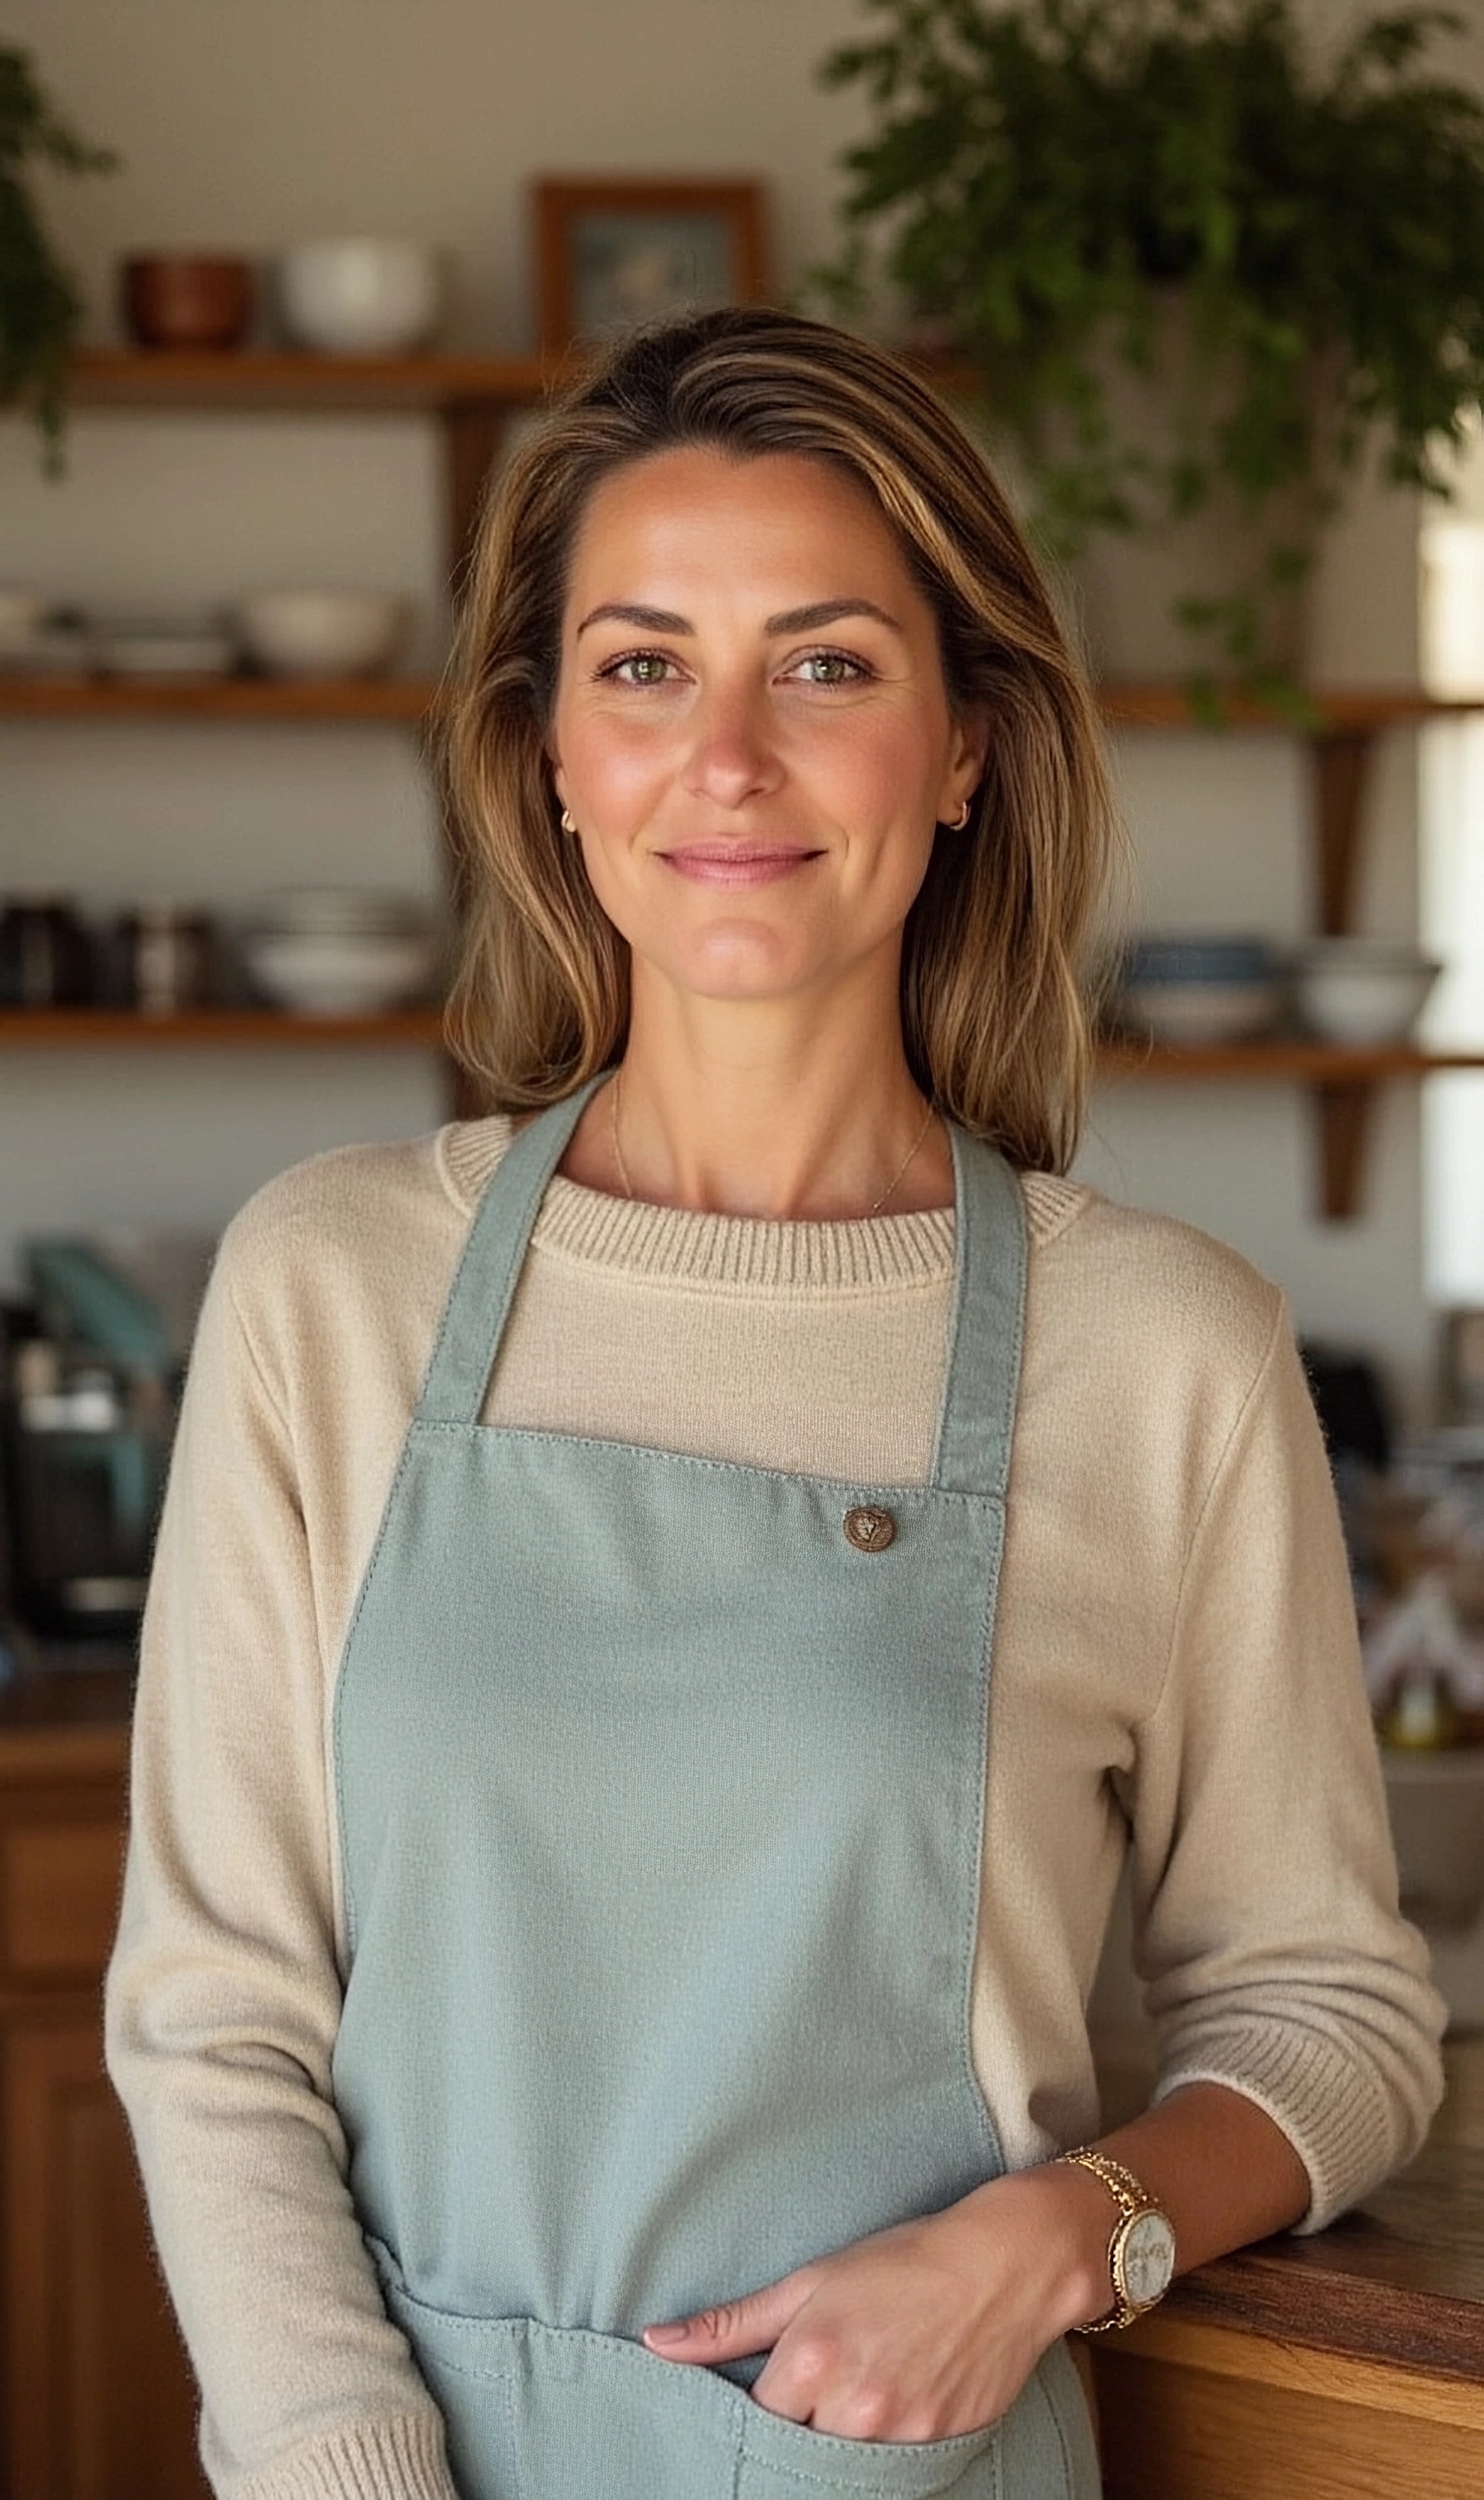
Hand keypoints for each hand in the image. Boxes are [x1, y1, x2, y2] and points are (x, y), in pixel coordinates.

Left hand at [642, 2166, 1110, 2442]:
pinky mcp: (938, 2450)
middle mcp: (852, 2408)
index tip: (773, 2385)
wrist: (1004, 2264)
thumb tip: (656, 2345)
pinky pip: (890, 2470)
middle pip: (795, 2448)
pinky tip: (895, 2400)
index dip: (759, 2405)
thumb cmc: (903, 2260)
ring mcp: (898, 2437)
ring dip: (839, 2436)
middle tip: (819, 2389)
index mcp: (811, 2360)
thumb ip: (731, 2323)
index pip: (752, 2420)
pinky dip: (883, 2447)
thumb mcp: (811, 2279)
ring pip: (841, 2462)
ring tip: (859, 2389)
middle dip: (799, 2426)